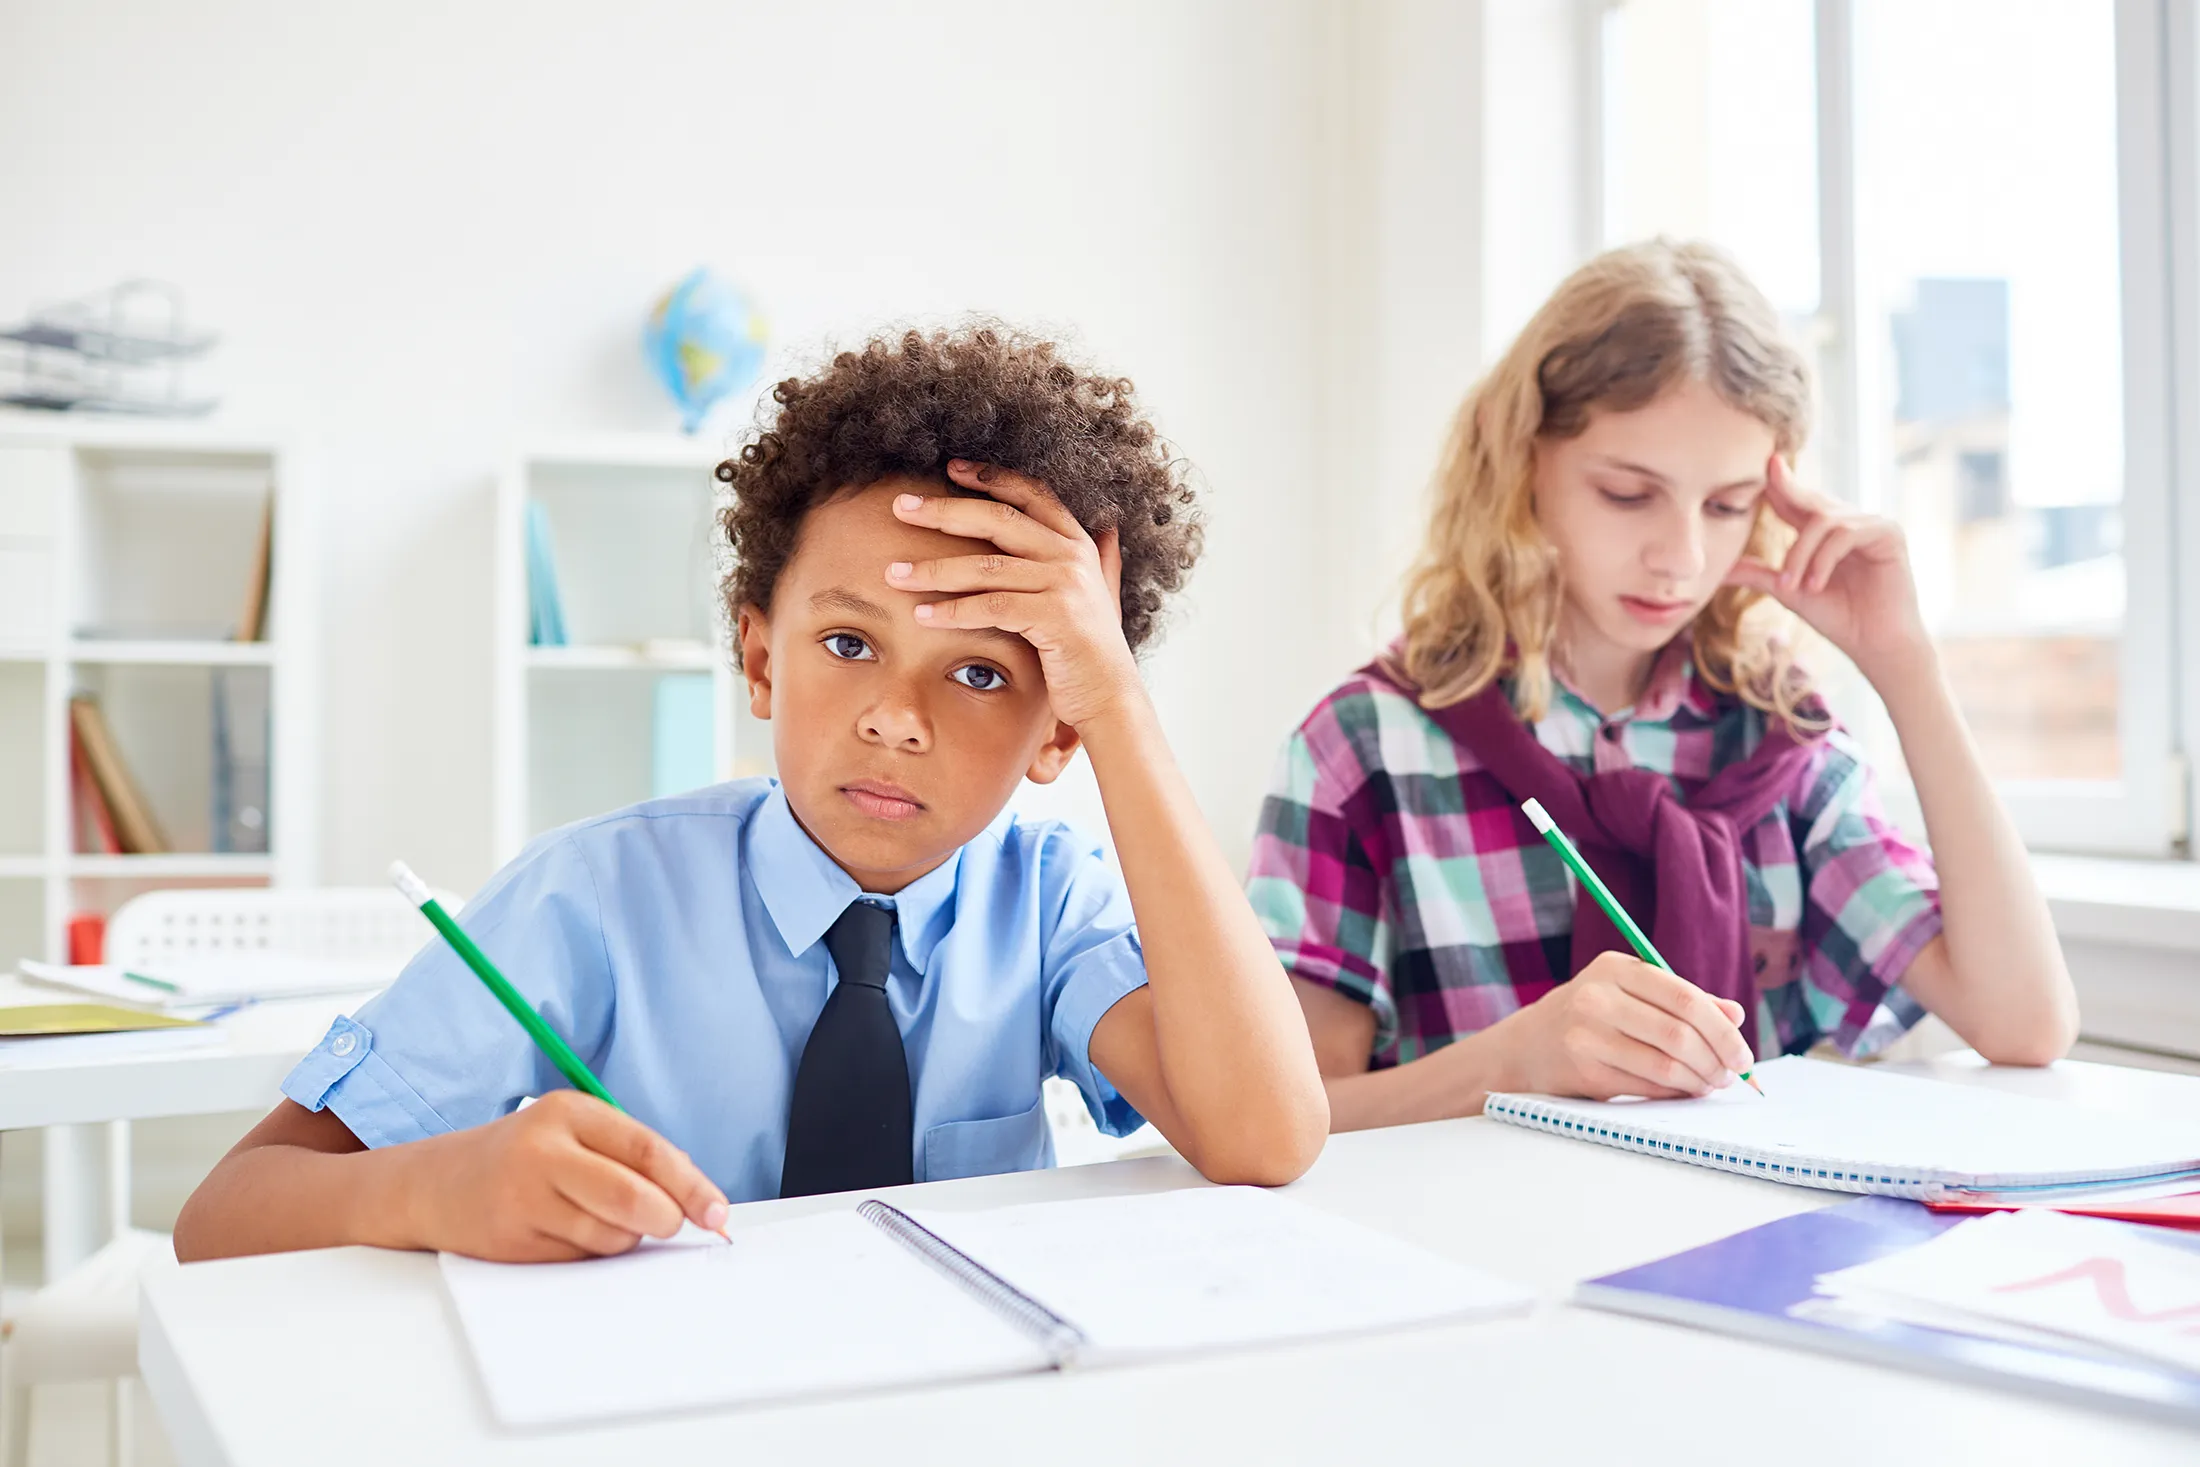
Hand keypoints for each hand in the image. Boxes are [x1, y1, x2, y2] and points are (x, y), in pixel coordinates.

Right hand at [407, 1090, 729, 1261]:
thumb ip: (632, 1158)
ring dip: (624, 1238)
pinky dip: (589, 1252)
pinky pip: (579, 1257)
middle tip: (670, 1225)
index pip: (647, 1149)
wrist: (436, 1184)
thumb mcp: (574, 1134)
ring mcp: (522, 1196)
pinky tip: (563, 1232)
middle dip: (665, 1219)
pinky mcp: (510, 1239)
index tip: (717, 1213)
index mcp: (569, 1112)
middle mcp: (543, 1149)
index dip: (690, 1185)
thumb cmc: (526, 1158)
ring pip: (610, 1234)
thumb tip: (698, 1202)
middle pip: (631, 1196)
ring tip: (598, 1218)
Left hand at [886, 459, 1141, 729]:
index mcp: (1078, 543)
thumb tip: (1107, 528)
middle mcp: (1073, 556)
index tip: (950, 468)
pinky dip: (953, 611)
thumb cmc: (1093, 652)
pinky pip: (991, 607)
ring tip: (894, 574)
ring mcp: (1066, 585)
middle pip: (998, 519)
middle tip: (900, 507)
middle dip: (944, 511)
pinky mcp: (1054, 618)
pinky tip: (922, 616)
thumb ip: (1101, 561)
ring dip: (934, 570)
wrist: (1111, 698)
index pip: (1030, 493)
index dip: (990, 476)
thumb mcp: (1100, 596)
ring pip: (985, 567)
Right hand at [1491, 952, 1752, 1099]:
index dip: (1722, 1030)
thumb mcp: (1631, 994)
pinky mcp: (1583, 1068)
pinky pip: (1645, 1085)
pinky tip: (1684, 1091)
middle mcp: (1597, 996)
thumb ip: (1683, 1000)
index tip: (1742, 1054)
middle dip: (1716, 1060)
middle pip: (1678, 1033)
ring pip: (1664, 1063)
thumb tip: (1735, 1016)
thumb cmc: (1592, 1017)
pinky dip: (1674, 1093)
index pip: (1685, 997)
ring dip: (1699, 1081)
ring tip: (1711, 1085)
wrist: (1528, 1045)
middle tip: (1732, 1075)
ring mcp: (1586, 1033)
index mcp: (1616, 968)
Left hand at [1724, 454, 1930, 680]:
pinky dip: (1824, 558)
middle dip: (1787, 490)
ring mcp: (1871, 525)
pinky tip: (1814, 584)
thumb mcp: (1788, 591)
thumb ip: (1759, 573)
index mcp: (1825, 532)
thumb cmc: (1837, 618)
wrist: (1875, 644)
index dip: (1779, 485)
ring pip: (1823, 521)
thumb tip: (1719, 568)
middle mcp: (1849, 522)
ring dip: (1800, 554)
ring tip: (1791, 585)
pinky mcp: (1888, 533)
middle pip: (1811, 500)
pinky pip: (1846, 534)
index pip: (1796, 502)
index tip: (1762, 465)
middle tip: (1769, 473)